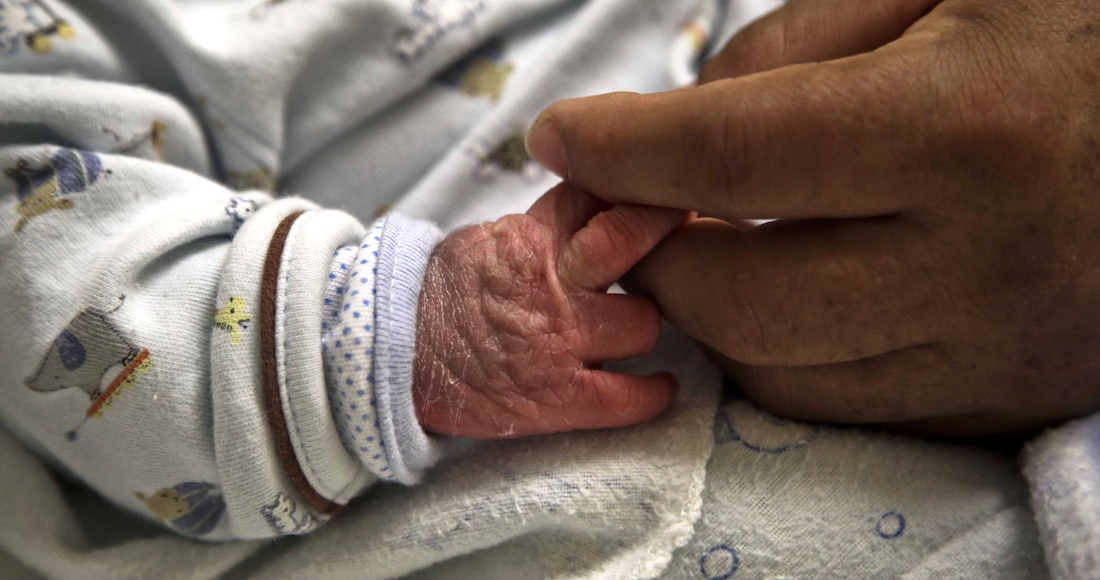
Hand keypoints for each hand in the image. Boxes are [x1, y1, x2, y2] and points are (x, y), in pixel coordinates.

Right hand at [413, 184, 683, 438]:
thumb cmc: (440, 296)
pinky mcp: (558, 396)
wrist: (391, 354)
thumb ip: (543, 227)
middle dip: (660, 238)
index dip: (636, 191)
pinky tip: (660, 389)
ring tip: (638, 329)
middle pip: (635, 241)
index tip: (666, 189)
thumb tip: (594, 205)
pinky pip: (628, 397)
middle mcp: (555, 282)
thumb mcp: (487, 240)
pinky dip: (651, 395)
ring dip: (644, 326)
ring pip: (644, 322)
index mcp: (533, 237)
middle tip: (681, 242)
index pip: (600, 193)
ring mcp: (560, 340)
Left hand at [524, 0, 1099, 434]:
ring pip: (780, 374)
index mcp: (969, 131)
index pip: (735, 157)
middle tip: (626, 209)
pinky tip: (790, 287)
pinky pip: (843, 406)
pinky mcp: (1002, 403)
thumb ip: (790, 48)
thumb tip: (675, 134)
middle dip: (652, 257)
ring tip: (707, 243)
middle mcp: (983, 268)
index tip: (562, 138)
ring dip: (709, 313)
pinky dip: (780, 353)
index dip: (624, 149)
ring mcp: (996, 355)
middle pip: (742, 300)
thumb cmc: (1071, 37)